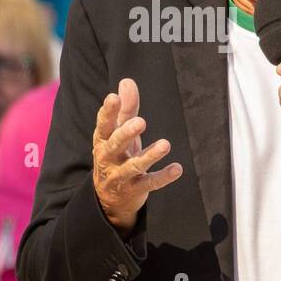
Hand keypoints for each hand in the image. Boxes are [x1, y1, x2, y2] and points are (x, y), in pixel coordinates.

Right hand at [92, 77, 182, 233]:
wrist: (109, 198)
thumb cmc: (116, 156)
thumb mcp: (118, 133)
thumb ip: (125, 109)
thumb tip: (126, 82)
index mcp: (103, 141)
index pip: (103, 124)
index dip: (108, 112)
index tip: (113, 97)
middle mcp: (109, 158)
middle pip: (116, 144)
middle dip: (127, 133)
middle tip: (141, 122)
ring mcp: (121, 175)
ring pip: (134, 166)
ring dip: (150, 156)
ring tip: (165, 145)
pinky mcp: (135, 189)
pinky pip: (150, 183)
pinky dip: (163, 177)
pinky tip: (177, 169)